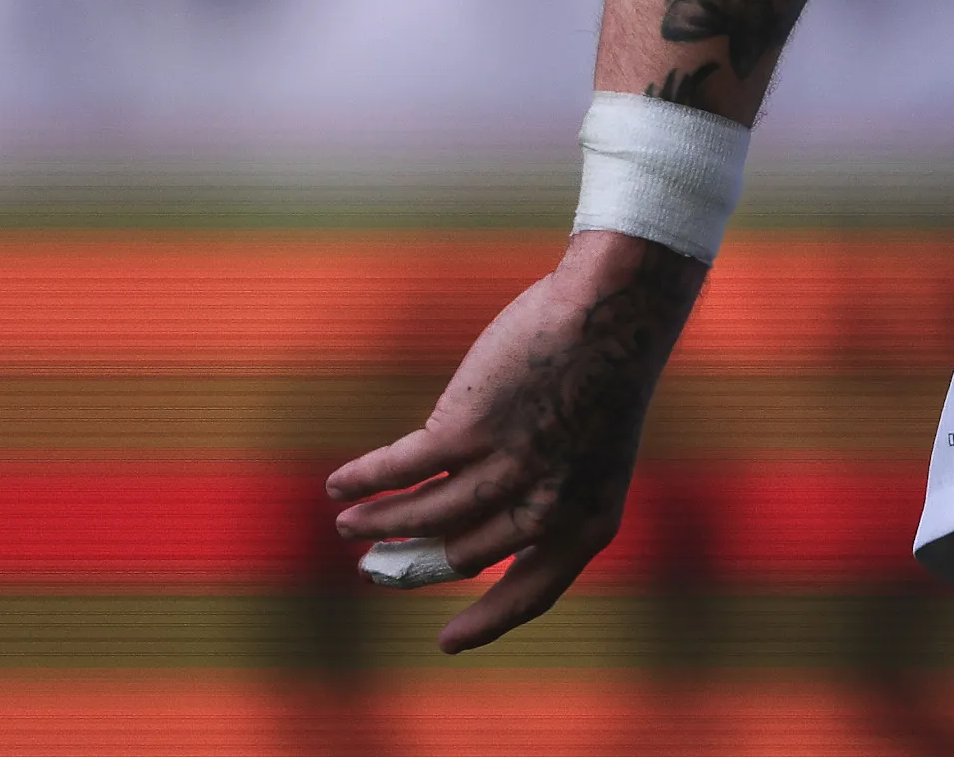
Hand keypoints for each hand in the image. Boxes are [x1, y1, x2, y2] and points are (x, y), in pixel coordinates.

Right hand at [325, 231, 704, 650]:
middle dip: (411, 566)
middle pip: (461, 556)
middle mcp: (549, 507)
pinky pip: (399, 470)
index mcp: (590, 519)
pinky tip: (340, 485)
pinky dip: (363, 481)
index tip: (447, 644)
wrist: (614, 309)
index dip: (487, 623)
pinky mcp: (466, 432)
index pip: (533, 592)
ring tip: (347, 523)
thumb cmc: (606, 371)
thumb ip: (547, 493)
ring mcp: (507, 471)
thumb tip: (466, 526)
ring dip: (376, 524)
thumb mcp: (596, 449)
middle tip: (374, 567)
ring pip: (423, 517)